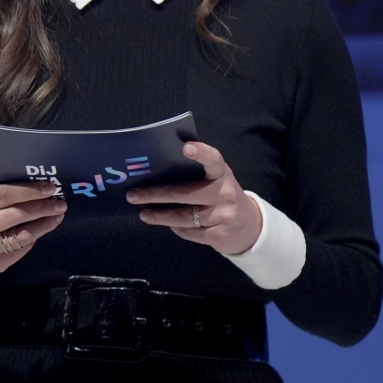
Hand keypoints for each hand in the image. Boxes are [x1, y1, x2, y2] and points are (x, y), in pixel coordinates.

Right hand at [0, 181, 67, 272]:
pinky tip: (43, 228)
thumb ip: (2, 194)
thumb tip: (39, 189)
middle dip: (42, 208)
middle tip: (60, 204)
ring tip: (57, 216)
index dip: (29, 191)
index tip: (50, 188)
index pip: (4, 195)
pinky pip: (22, 248)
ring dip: (44, 224)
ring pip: (22, 235)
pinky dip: (35, 236)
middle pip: (16, 215)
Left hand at [125, 141, 260, 255]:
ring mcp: (224, 215)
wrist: (249, 226)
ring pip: (184, 216)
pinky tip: (168, 224)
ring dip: (160, 216)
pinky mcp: (220, 234)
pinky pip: (190, 232)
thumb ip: (195, 174)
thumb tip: (156, 172)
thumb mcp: (216, 181)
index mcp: (222, 173)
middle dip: (155, 195)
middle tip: (133, 195)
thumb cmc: (222, 196)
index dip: (201, 153)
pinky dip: (176, 228)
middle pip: (185, 193)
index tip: (186, 148)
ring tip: (143, 214)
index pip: (213, 160)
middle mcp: (225, 193)